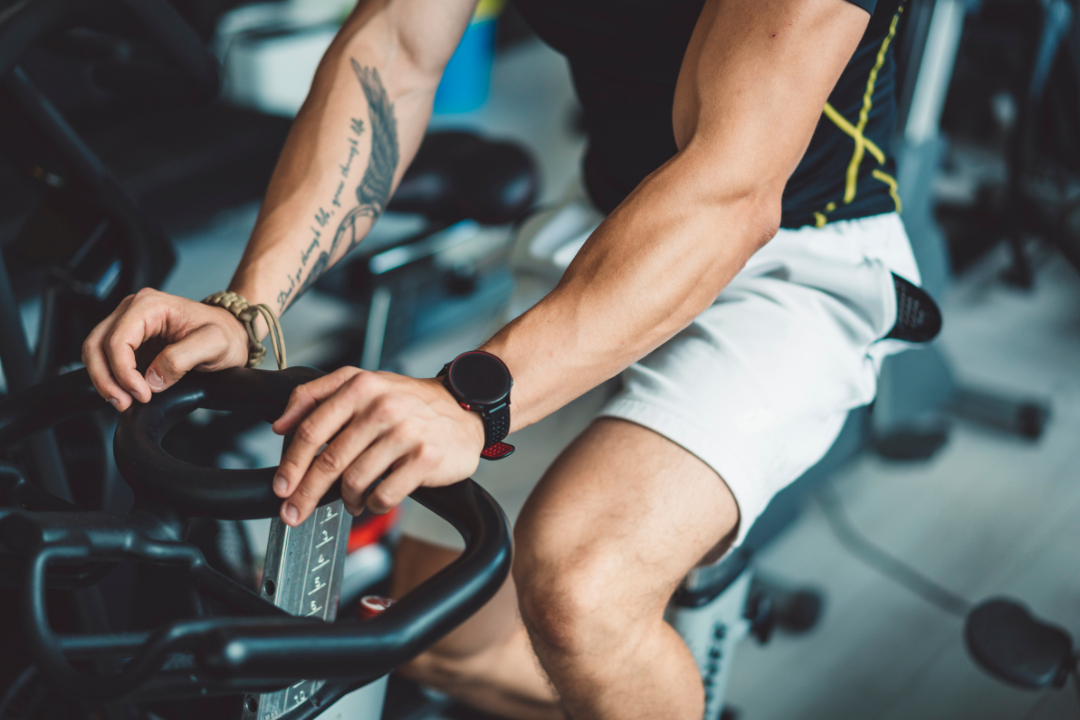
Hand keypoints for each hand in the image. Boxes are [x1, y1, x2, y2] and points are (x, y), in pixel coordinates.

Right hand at [82, 288, 249, 409]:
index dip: (123, 371)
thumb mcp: (214, 343)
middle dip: (106, 378)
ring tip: (124, 401)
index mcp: (150, 305)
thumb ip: (182, 358)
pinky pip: (107, 360)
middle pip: (96, 345)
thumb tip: (152, 380)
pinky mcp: (131, 342)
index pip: (118, 340)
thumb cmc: (225, 333)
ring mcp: (129, 325)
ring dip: (104, 380)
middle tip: (124, 402)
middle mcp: (133, 310)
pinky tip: (126, 393)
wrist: (232, 333)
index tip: (142, 394)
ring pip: (95, 353)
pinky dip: (111, 379)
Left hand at [270, 368, 484, 524]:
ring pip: (355, 480)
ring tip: (351, 501)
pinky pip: (384, 494)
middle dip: (306, 493)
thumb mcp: (363, 383)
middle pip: (329, 460)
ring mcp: (405, 432)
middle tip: (294, 512)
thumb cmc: (409, 401)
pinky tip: (375, 500)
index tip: (282, 486)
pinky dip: (374, 504)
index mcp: (360, 387)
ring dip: (347, 500)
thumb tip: (280, 425)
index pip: (313, 429)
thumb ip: (317, 395)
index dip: (291, 463)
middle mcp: (382, 407)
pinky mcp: (424, 458)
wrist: (464, 407)